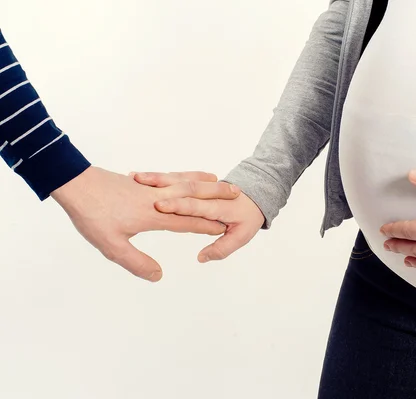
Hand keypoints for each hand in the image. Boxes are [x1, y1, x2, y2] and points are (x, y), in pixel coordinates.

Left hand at [51, 167, 240, 281]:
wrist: (74, 183)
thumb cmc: (92, 215)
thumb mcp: (112, 246)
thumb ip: (137, 262)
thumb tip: (158, 276)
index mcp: (154, 214)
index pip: (187, 221)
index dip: (207, 226)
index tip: (225, 227)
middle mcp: (156, 198)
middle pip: (192, 196)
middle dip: (215, 196)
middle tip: (236, 194)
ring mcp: (148, 187)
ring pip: (181, 181)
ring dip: (201, 181)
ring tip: (216, 178)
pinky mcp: (138, 181)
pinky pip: (168, 177)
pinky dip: (182, 175)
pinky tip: (179, 178)